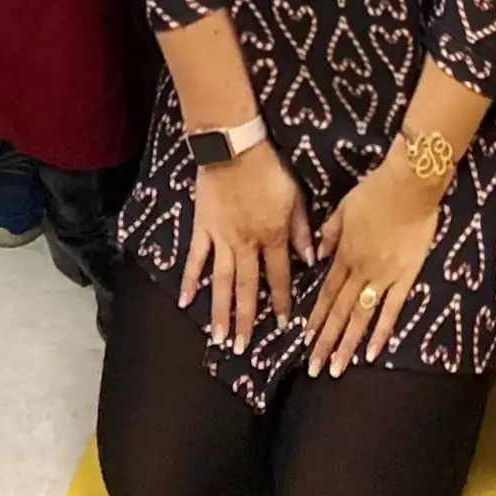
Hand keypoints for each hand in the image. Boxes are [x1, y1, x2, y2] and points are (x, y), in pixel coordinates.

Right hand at [179, 143, 309, 354]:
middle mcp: (247, 245)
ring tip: (218, 338)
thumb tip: (311, 259)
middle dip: (246, 319)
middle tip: (242, 347)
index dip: (280, 301)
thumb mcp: (295, 197)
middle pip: (247, 288)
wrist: (234, 148)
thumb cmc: (269, 169)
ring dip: (220, 311)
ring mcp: (222, 239)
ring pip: (221, 282)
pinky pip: (195, 259)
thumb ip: (301, 230)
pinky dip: (190, 280)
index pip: (279, 277)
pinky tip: (184, 301)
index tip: (282, 325)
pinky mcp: (202, 229)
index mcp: (273, 237)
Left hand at [306, 162, 440, 373]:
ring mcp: (384, 277)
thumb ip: (329, 234)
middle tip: (315, 368)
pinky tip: (372, 353)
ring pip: (361, 317)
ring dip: (347, 344)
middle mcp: (360, 271)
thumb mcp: (343, 208)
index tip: (304, 339)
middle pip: (339, 311)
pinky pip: (392, 310)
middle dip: (325, 341)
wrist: (409, 185)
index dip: (315, 318)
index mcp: (345, 254)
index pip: (326, 293)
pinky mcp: (406, 277)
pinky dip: (381, 332)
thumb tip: (317, 256)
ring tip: (337, 369)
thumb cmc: (375, 191)